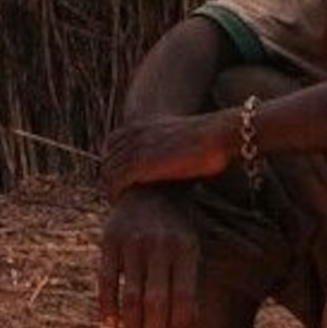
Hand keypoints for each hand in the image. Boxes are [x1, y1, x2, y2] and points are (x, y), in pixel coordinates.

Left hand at [99, 111, 234, 198]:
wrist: (218, 135)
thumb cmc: (209, 140)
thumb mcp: (180, 136)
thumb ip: (167, 144)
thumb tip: (173, 155)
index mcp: (142, 125)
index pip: (112, 142)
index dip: (112, 160)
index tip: (119, 178)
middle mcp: (135, 134)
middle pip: (108, 158)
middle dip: (109, 176)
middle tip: (116, 194)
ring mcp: (137, 148)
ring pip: (108, 170)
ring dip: (109, 187)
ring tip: (117, 201)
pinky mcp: (141, 164)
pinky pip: (116, 181)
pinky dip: (114, 193)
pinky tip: (120, 202)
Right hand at [99, 188, 201, 327]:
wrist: (147, 186)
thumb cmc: (174, 228)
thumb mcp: (189, 249)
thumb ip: (187, 285)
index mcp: (185, 249)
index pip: (183, 295)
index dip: (178, 323)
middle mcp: (159, 245)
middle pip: (156, 300)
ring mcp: (132, 243)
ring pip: (131, 296)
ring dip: (131, 326)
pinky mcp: (109, 241)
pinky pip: (107, 281)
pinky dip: (107, 306)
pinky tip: (110, 324)